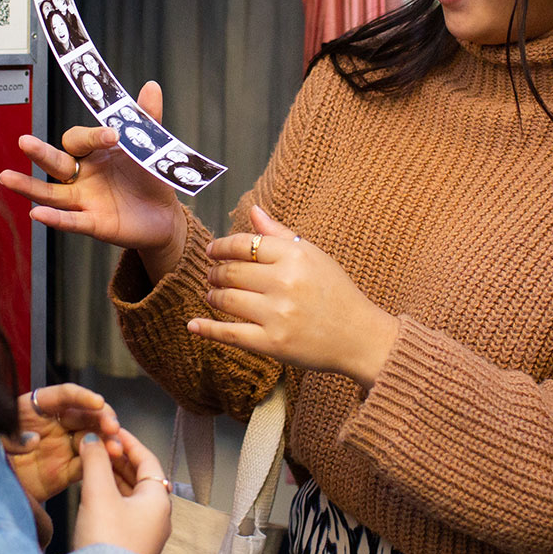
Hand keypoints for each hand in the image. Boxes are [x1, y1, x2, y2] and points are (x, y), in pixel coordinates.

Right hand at [0, 80, 186, 276]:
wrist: (164, 215)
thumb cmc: (148, 177)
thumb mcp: (149, 147)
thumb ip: (146, 118)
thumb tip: (151, 87)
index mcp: (92, 153)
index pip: (79, 139)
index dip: (92, 136)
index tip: (112, 134)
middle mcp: (82, 176)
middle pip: (55, 163)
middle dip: (39, 152)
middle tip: (23, 141)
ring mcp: (84, 200)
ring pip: (51, 193)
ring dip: (28, 186)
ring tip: (6, 177)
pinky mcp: (93, 223)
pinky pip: (70, 221)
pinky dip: (54, 218)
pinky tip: (37, 214)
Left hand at [4, 383, 123, 505]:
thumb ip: (11, 436)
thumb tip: (34, 439)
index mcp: (35, 408)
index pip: (63, 395)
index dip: (81, 396)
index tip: (97, 402)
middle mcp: (53, 424)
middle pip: (84, 414)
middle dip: (102, 418)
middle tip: (112, 427)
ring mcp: (62, 447)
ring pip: (91, 438)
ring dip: (106, 441)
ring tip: (116, 448)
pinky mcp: (66, 471)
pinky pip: (87, 464)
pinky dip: (100, 464)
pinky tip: (110, 463)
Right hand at [71, 430, 173, 553]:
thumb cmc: (108, 541)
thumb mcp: (99, 494)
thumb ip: (95, 461)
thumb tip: (92, 439)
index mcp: (158, 500)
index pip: (147, 459)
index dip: (128, 441)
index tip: (111, 429)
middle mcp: (157, 515)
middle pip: (140, 477)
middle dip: (119, 459)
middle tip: (98, 444)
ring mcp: (145, 532)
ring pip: (130, 494)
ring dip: (113, 477)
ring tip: (92, 463)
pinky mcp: (130, 545)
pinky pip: (123, 510)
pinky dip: (110, 495)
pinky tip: (92, 491)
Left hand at [190, 206, 397, 388]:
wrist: (359, 337)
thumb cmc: (336, 292)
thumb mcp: (313, 256)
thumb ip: (280, 234)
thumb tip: (251, 210)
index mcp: (295, 256)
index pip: (244, 244)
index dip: (221, 246)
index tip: (212, 250)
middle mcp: (285, 282)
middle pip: (231, 272)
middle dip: (216, 273)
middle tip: (212, 275)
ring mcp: (278, 314)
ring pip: (227, 300)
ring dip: (213, 296)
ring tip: (213, 295)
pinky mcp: (273, 343)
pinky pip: (230, 334)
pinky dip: (207, 329)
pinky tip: (193, 325)